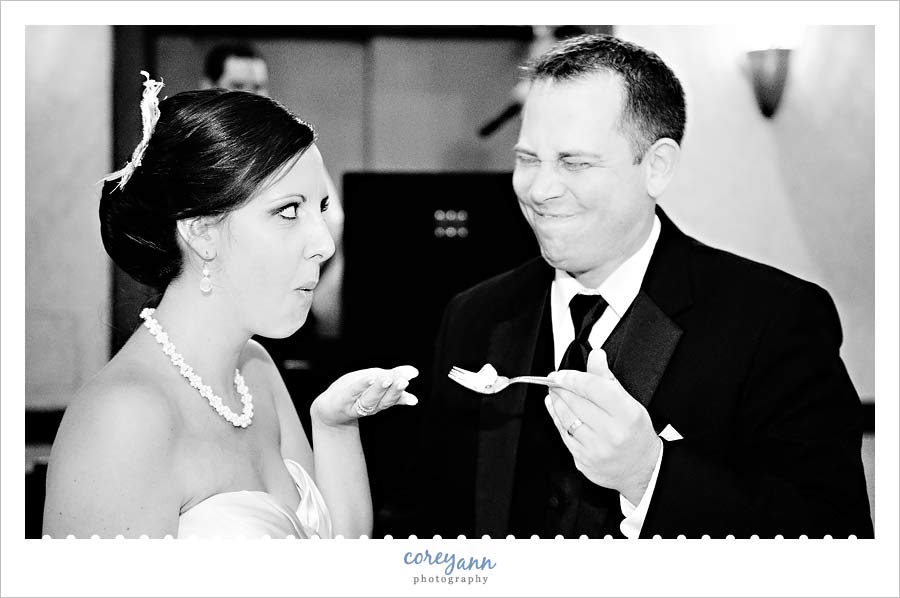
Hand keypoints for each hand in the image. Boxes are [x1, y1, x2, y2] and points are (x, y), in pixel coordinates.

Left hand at [311, 365, 418, 427]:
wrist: (328, 408)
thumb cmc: (354, 391)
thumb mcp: (373, 381)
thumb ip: (392, 376)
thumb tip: (415, 372)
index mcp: (380, 402)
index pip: (393, 398)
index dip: (403, 392)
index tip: (412, 382)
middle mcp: (371, 406)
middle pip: (385, 400)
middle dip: (394, 390)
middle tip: (403, 381)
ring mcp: (356, 404)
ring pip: (371, 398)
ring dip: (379, 389)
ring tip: (387, 379)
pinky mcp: (342, 400)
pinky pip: (353, 392)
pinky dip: (362, 386)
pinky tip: (369, 378)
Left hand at [545, 349, 660, 504]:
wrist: (642, 469)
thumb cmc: (636, 434)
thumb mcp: (630, 403)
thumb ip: (608, 379)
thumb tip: (596, 356)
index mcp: (628, 415)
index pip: (593, 388)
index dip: (573, 377)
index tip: (561, 373)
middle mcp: (612, 433)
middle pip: (576, 402)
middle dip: (561, 388)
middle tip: (555, 380)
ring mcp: (596, 450)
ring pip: (566, 419)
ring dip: (556, 402)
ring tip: (554, 393)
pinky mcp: (584, 461)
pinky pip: (563, 435)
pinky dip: (556, 419)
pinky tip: (555, 410)